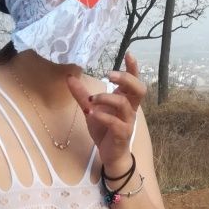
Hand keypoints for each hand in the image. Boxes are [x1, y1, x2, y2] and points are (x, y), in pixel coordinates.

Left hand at [66, 50, 146, 170]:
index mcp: (125, 100)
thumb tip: (69, 77)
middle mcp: (130, 109)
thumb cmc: (104, 130)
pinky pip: (116, 123)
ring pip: (124, 104)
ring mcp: (127, 122)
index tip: (128, 53)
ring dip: (107, 98)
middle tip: (109, 75)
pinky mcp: (122, 134)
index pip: (134, 81)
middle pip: (138, 89)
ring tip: (91, 100)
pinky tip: (92, 114)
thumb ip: (82, 94)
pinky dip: (103, 116)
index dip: (133, 68)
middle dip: (126, 79)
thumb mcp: (91, 109)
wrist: (110, 155)